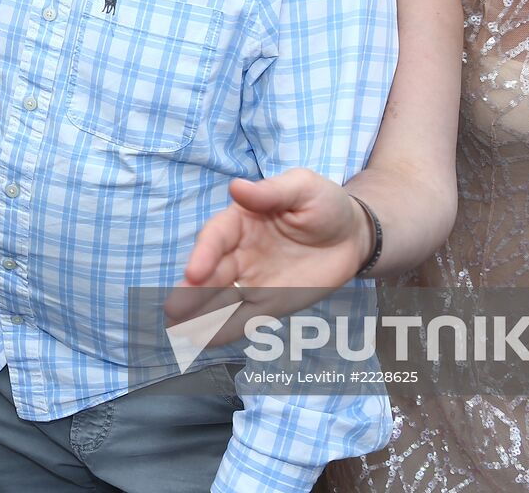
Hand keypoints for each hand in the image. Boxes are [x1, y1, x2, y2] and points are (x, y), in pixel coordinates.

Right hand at [165, 169, 371, 345]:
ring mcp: (253, 281)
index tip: (194, 271)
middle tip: (175, 308)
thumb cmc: (324, 203)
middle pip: (212, 272)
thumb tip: (236, 186)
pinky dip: (224, 330)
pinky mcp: (270, 304)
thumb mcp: (302, 187)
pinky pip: (244, 319)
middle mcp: (240, 252)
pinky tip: (204, 342)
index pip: (217, 236)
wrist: (353, 235)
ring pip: (221, 299)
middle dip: (192, 291)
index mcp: (242, 220)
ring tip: (179, 330)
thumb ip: (271, 191)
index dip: (204, 253)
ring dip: (199, 314)